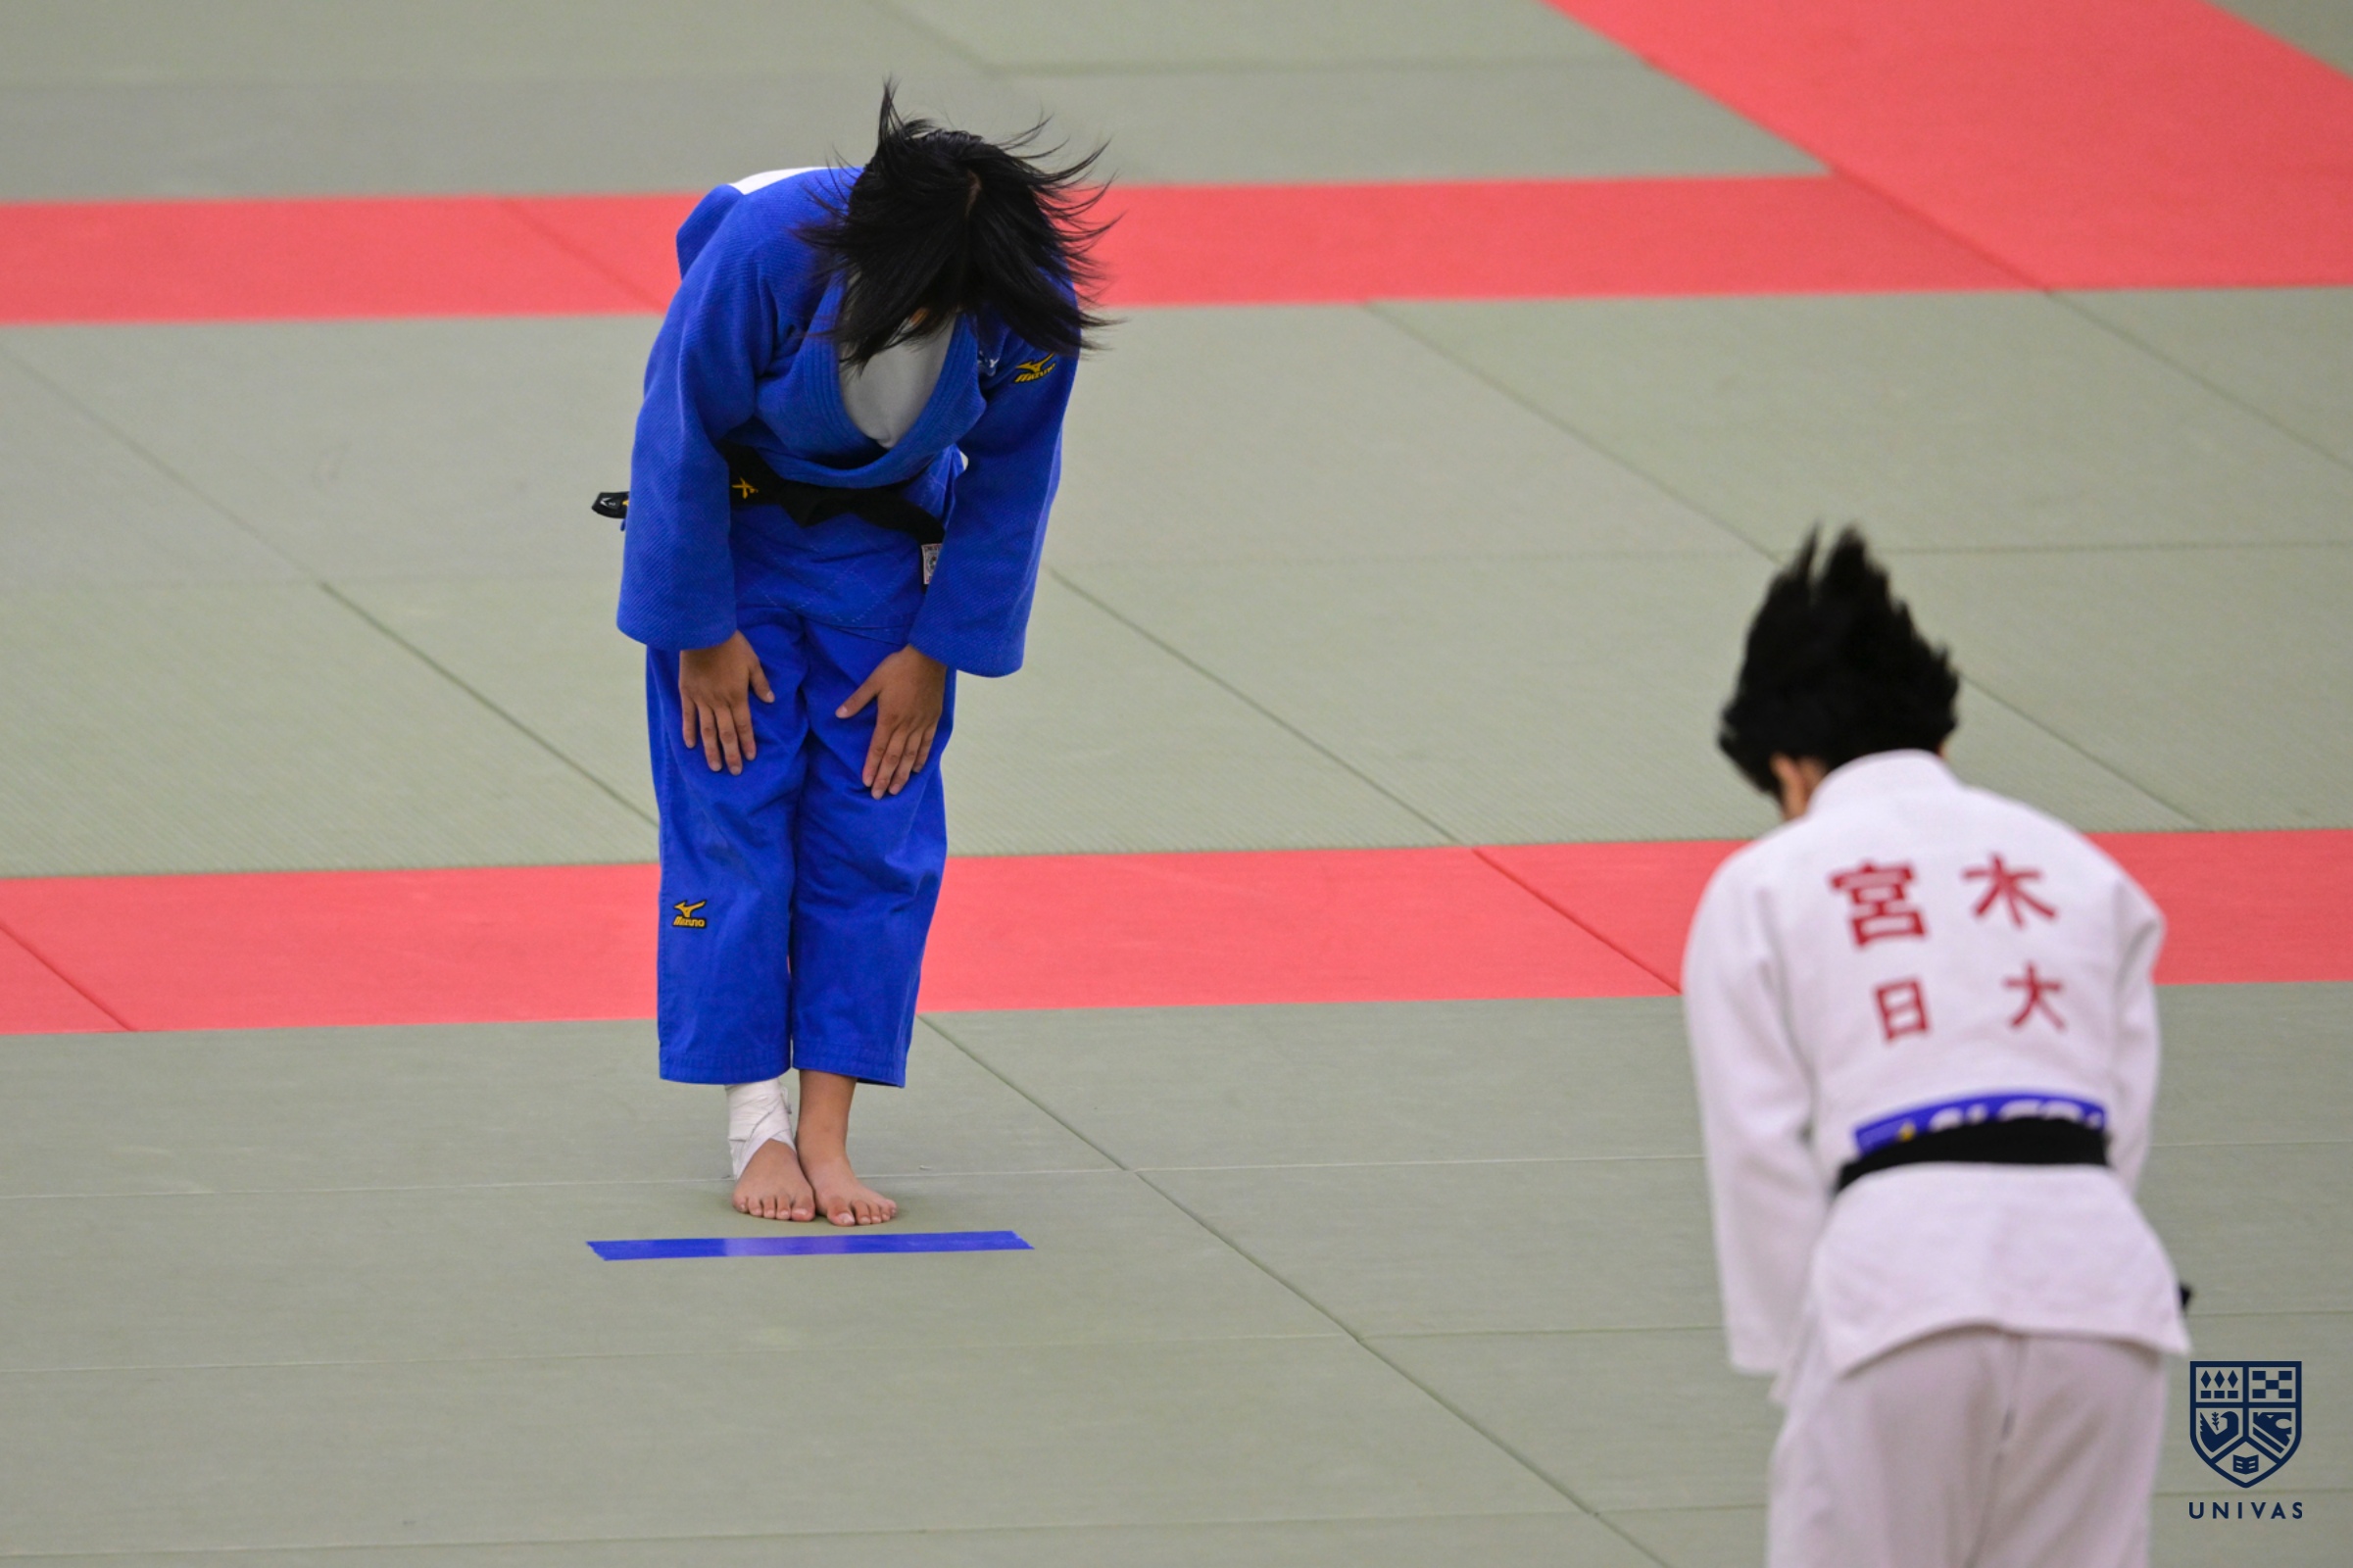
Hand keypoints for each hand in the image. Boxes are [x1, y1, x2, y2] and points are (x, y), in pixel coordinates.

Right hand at [679, 631, 774, 773]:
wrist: (703, 633)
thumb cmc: (731, 645)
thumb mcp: (753, 662)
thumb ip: (760, 683)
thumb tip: (770, 701)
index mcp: (737, 696)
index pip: (744, 725)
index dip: (747, 742)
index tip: (750, 758)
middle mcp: (719, 703)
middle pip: (726, 734)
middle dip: (731, 754)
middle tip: (734, 772)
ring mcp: (701, 700)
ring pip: (707, 730)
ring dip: (711, 750)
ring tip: (714, 767)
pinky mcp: (687, 693)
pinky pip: (688, 716)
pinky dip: (689, 731)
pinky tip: (690, 745)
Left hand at [836, 645, 945, 798]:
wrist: (929, 658)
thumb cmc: (898, 667)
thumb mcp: (874, 680)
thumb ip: (857, 700)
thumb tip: (839, 714)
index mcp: (889, 718)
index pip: (878, 749)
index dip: (871, 766)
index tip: (866, 783)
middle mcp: (906, 726)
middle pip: (894, 758)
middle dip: (885, 778)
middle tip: (879, 796)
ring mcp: (921, 725)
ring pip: (911, 756)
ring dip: (903, 775)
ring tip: (896, 790)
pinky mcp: (932, 720)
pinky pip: (927, 744)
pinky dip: (922, 758)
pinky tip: (917, 769)